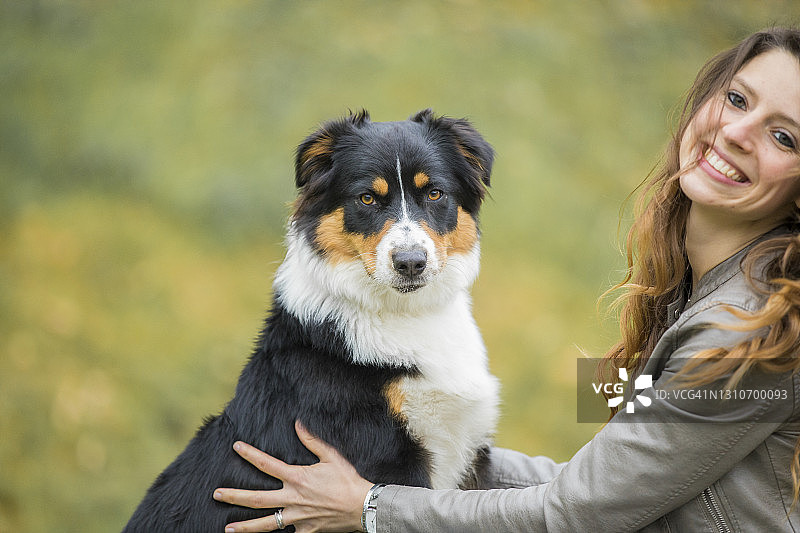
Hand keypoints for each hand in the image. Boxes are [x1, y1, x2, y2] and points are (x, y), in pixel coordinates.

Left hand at [213, 421, 372, 532]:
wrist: (363, 507)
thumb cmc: (348, 480)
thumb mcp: (331, 456)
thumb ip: (312, 440)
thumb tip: (298, 423)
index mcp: (297, 478)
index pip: (267, 464)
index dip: (250, 454)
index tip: (236, 447)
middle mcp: (293, 499)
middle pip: (257, 499)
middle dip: (234, 496)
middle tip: (216, 494)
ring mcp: (298, 518)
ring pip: (266, 524)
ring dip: (245, 527)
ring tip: (228, 529)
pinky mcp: (306, 531)